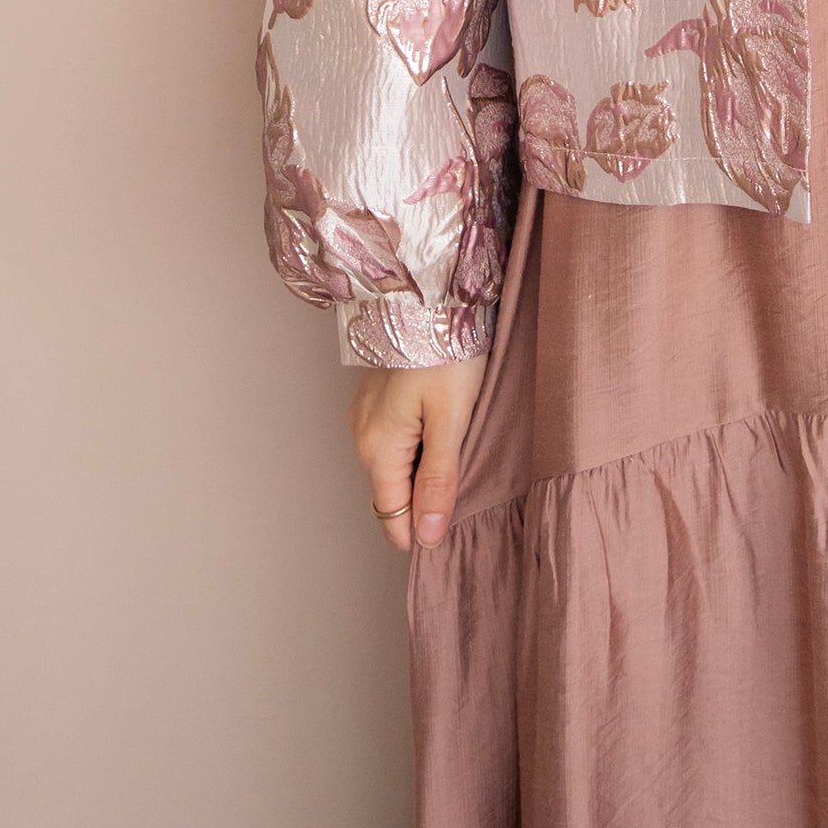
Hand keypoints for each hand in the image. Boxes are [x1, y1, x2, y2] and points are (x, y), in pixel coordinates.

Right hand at [350, 357, 486, 552]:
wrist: (428, 291)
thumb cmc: (445, 350)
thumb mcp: (452, 419)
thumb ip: (438, 480)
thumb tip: (426, 536)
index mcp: (377, 448)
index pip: (391, 516)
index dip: (419, 532)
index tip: (451, 534)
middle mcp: (361, 434)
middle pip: (391, 491)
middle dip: (422, 500)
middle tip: (466, 483)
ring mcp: (363, 413)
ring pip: (392, 464)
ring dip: (420, 469)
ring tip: (459, 450)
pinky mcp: (373, 396)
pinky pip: (392, 438)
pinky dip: (415, 444)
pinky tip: (442, 426)